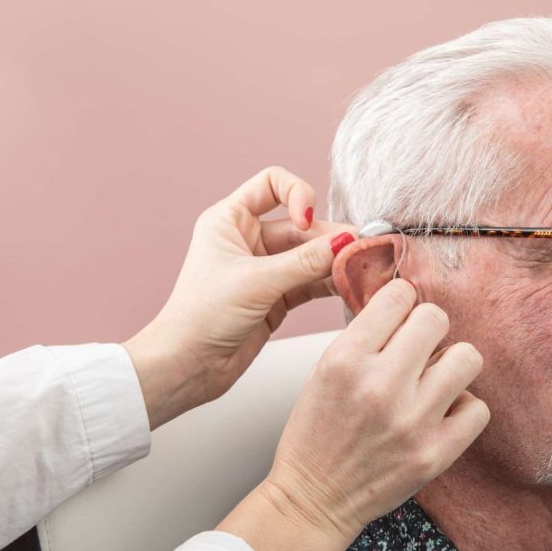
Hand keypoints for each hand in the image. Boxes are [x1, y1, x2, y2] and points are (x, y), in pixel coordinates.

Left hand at [123, 167, 354, 428]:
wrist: (187, 366)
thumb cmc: (201, 317)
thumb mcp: (256, 282)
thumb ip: (304, 262)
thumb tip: (345, 242)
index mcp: (230, 220)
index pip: (272, 183)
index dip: (297, 194)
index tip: (307, 219)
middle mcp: (249, 239)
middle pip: (301, 225)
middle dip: (330, 237)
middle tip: (361, 249)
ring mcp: (265, 269)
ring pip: (311, 255)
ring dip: (336, 261)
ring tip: (364, 269)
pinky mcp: (278, 297)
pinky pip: (312, 282)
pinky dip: (331, 283)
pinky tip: (352, 286)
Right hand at [217, 279, 489, 550]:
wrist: (314, 500)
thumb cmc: (316, 434)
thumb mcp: (323, 371)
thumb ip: (365, 337)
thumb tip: (408, 305)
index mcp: (345, 358)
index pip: (399, 295)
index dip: (403, 304)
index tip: (400, 320)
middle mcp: (380, 384)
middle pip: (436, 318)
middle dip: (428, 331)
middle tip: (418, 351)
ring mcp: (411, 420)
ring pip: (467, 357)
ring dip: (451, 365)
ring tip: (433, 381)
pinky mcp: (435, 453)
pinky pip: (477, 407)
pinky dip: (462, 408)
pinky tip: (440, 414)